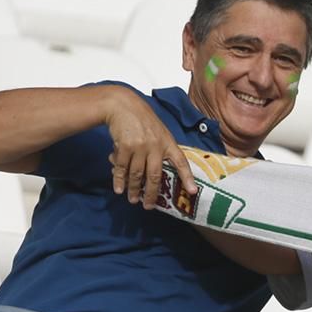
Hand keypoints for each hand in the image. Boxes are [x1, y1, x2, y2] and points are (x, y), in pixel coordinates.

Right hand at [104, 86, 195, 208]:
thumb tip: (160, 172)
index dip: (187, 177)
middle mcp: (155, 146)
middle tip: (149, 206)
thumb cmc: (143, 120)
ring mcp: (139, 147)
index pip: (181, 162)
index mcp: (168, 143)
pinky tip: (119, 189)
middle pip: (154, 176)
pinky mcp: (124, 147)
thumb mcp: (160, 132)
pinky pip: (122, 168)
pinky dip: (119, 180)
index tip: (192, 191)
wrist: (123, 106)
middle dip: (152, 193)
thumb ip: (162, 150)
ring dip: (134, 189)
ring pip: (137, 174)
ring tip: (133, 200)